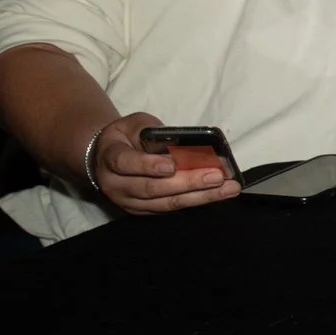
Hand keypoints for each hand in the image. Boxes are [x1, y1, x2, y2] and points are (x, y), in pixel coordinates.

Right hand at [91, 111, 238, 213]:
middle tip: (216, 176)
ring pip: (164, 203)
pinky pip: (170, 209)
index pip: (125, 163)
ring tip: (227, 189)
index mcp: (110, 157)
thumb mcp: (136, 124)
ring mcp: (128, 201)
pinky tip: (218, 195)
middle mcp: (115, 184)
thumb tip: (184, 144)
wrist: (108, 156)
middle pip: (151, 188)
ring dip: (199, 197)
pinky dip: (196, 201)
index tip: (171, 165)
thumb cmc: (127, 136)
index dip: (148, 165)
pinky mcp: (143, 210)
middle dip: (187, 183)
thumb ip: (154, 132)